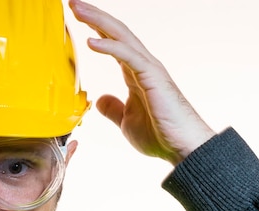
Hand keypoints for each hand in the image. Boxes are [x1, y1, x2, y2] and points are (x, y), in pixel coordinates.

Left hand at [69, 0, 215, 164]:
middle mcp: (143, 65)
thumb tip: (99, 100)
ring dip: (98, 21)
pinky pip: (128, 57)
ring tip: (78, 9)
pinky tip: (92, 41)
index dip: (96, 28)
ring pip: (121, 37)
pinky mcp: (153, 77)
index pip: (113, 44)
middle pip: (116, 33)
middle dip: (94, 16)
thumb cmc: (161, 136)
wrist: (184, 149)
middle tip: (73, 3)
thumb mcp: (126, 122)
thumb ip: (113, 109)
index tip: (76, 17)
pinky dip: (110, 47)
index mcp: (136, 74)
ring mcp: (149, 69)